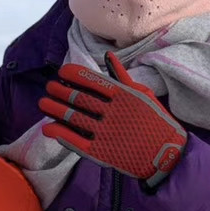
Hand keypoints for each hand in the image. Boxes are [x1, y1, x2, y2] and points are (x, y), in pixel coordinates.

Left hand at [38, 52, 186, 189]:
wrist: (166, 154)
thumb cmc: (156, 121)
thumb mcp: (143, 94)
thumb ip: (122, 76)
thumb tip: (108, 56)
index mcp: (123, 95)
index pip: (92, 80)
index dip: (73, 75)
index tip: (61, 72)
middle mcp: (112, 112)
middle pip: (79, 98)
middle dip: (59, 91)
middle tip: (49, 87)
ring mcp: (105, 132)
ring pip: (73, 117)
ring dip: (54, 109)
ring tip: (43, 103)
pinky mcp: (100, 152)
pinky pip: (74, 140)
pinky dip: (59, 133)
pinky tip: (47, 128)